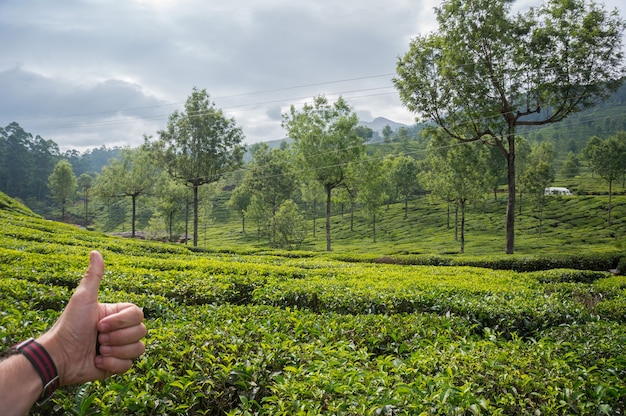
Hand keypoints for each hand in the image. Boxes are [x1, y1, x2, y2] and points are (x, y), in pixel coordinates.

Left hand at [37, 251, 145, 384]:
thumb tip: (95, 252)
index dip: (122, 322)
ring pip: (138, 349)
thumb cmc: (69, 326)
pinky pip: (129, 366)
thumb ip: (93, 276)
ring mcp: (119, 348)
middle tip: (98, 338)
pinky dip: (112, 364)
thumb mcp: (83, 299)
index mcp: (116, 314)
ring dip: (116, 350)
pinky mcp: (116, 365)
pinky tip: (98, 361)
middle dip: (117, 337)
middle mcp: (120, 330)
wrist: (59, 357)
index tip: (99, 324)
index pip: (138, 314)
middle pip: (141, 331)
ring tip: (98, 349)